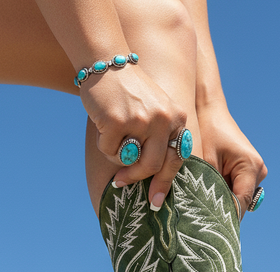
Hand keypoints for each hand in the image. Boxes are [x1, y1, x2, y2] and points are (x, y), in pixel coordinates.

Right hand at [80, 66, 186, 207]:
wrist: (106, 59)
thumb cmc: (129, 91)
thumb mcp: (156, 110)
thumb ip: (161, 139)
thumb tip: (155, 180)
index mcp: (177, 118)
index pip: (176, 160)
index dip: (164, 184)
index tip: (155, 203)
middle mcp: (163, 120)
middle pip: (154, 166)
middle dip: (136, 179)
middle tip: (121, 184)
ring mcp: (141, 120)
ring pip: (129, 161)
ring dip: (117, 158)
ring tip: (110, 138)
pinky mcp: (117, 120)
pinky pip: (109, 150)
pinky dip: (103, 143)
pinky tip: (102, 124)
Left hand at [197, 104, 266, 218]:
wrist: (210, 109)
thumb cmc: (206, 130)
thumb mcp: (204, 162)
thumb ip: (206, 188)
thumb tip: (203, 216)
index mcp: (251, 167)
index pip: (239, 203)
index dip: (224, 219)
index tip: (208, 234)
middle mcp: (259, 170)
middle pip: (240, 203)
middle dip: (221, 212)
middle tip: (199, 223)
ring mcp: (256, 171)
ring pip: (238, 198)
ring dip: (221, 202)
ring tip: (200, 206)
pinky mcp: (249, 171)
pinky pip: (236, 189)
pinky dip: (222, 193)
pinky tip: (207, 193)